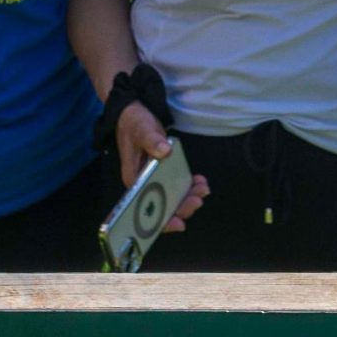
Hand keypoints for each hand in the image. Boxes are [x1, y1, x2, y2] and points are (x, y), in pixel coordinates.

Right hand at [115, 102, 207, 231]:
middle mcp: (144, 186)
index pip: (145, 210)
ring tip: (202, 189)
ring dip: (188, 198)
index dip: (162, 221)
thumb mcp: (141, 129)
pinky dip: (189, 187)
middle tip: (198, 199)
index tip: (179, 223)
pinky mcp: (164, 173)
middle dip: (182, 208)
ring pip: (172, 198)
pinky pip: (177, 186)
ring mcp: (154, 180)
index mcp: (134, 181)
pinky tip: (199, 181)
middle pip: (162, 207)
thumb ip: (151, 140)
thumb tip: (164, 151)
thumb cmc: (134, 123)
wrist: (134, 113)